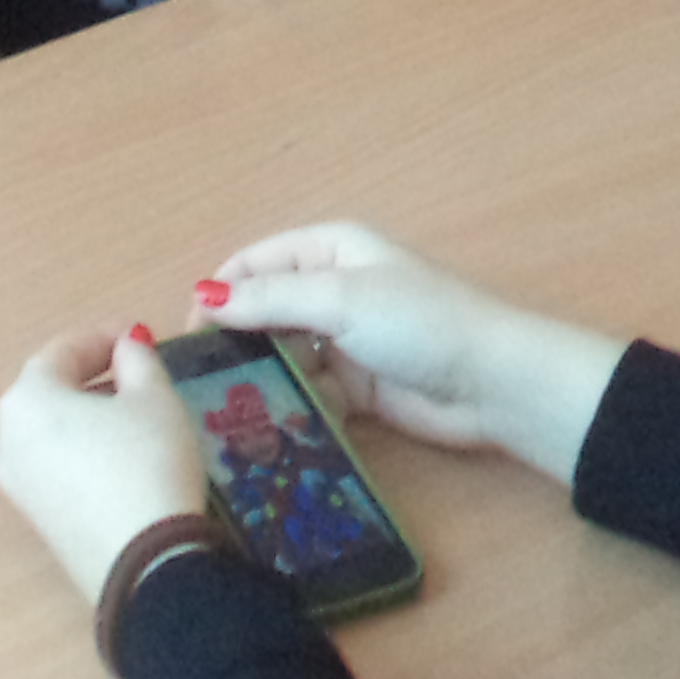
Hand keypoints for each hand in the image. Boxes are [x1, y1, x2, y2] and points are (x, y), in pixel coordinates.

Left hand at [0, 325, 212, 601]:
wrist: (145, 566)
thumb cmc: (146, 462)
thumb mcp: (155, 399)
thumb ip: (138, 361)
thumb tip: (127, 348)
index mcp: (27, 399)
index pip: (63, 350)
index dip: (105, 335)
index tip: (141, 334)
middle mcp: (9, 440)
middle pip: (50, 391)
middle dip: (92, 375)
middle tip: (135, 369)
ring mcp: (20, 487)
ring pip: (52, 433)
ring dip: (88, 415)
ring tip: (134, 412)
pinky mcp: (40, 524)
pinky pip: (58, 468)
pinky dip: (84, 451)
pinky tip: (122, 458)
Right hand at [198, 223, 617, 480]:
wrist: (491, 384)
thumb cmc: (418, 322)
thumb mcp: (340, 299)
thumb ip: (270, 299)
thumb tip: (203, 297)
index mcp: (330, 250)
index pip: (256, 263)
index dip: (220, 292)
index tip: (188, 336)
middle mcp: (333, 290)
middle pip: (267, 311)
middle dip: (238, 340)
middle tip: (199, 382)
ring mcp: (346, 342)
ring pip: (286, 356)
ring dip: (264, 378)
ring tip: (226, 411)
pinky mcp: (358, 389)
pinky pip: (311, 393)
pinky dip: (293, 407)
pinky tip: (269, 429)